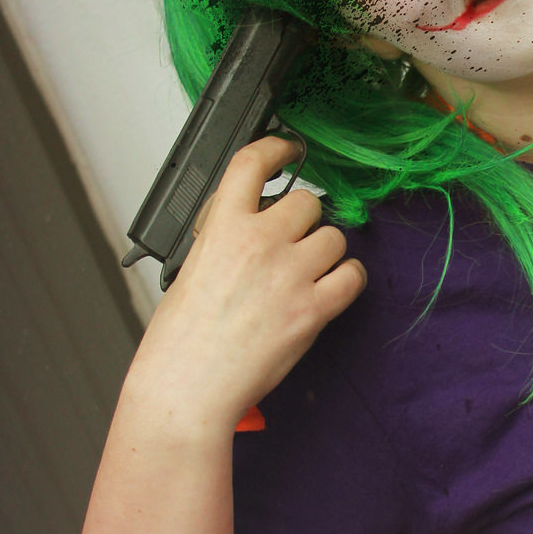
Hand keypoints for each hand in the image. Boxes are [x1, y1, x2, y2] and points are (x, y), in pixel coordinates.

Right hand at [130, 136, 366, 432]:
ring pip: (334, 237)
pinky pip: (352, 276)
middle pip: (308, 202)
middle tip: (294, 242)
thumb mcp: (190, 268)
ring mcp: (290, 274)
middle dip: (305, 220)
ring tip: (309, 273)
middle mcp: (260, 242)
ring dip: (327, 252)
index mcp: (221, 227)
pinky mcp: (313, 309)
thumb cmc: (180, 340)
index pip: (252, 163)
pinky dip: (348, 279)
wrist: (189, 385)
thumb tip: (250, 227)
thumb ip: (224, 239)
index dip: (276, 148)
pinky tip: (334, 287)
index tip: (288, 149)